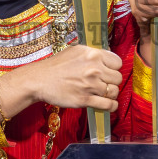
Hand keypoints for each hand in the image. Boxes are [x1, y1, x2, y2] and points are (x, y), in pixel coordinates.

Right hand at [0, 45, 123, 115]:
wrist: (40, 80)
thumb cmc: (57, 65)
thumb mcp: (76, 51)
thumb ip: (93, 53)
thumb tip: (108, 56)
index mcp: (93, 54)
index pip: (118, 63)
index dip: (114, 68)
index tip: (108, 72)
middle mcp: (94, 69)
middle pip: (118, 78)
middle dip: (112, 81)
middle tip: (103, 83)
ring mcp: (90, 85)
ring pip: (114, 92)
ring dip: (110, 94)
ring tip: (102, 93)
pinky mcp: (85, 100)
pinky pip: (108, 105)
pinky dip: (111, 106)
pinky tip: (108, 105)